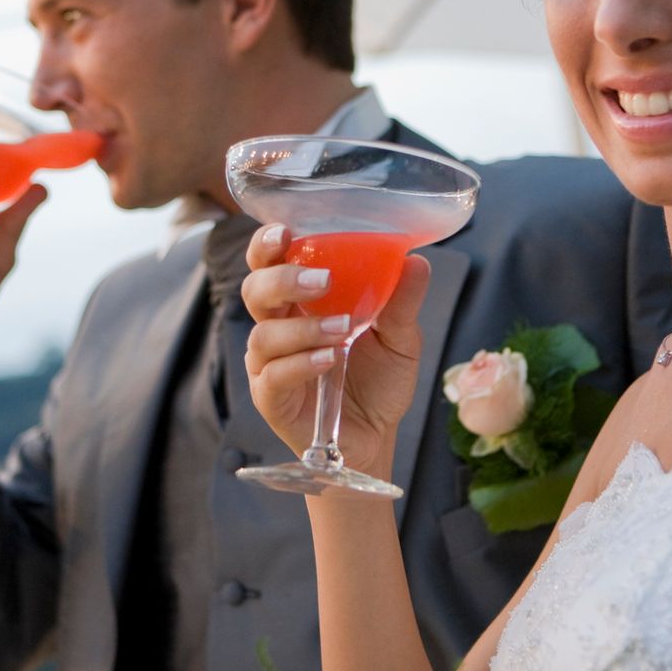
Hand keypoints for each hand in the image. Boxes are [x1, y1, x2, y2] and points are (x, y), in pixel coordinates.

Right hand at [240, 224, 429, 475]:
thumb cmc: (379, 382)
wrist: (377, 437)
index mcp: (299, 302)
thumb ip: (402, 301)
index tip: (286, 233)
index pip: (269, 263)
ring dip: (303, 327)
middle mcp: (277, 327)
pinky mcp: (272, 399)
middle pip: (254, 290)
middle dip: (282, 279)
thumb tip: (416, 260)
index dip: (267, 245)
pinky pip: (273, 376)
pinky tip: (329, 359)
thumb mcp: (401, 338)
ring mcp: (269, 364)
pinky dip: (301, 363)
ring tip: (342, 329)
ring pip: (263, 334)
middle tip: (322, 280)